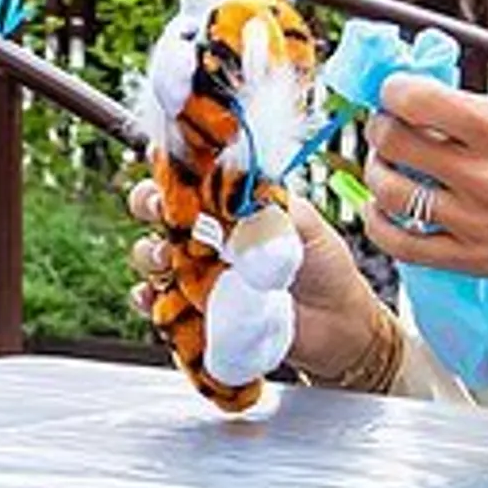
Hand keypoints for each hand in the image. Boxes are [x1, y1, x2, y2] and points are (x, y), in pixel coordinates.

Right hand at [124, 176, 387, 386]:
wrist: (340, 328)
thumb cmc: (326, 269)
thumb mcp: (308, 226)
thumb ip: (274, 205)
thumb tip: (239, 187)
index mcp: (230, 207)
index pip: (190, 178)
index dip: (171, 167)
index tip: (164, 160)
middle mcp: (208, 237)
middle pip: (156, 211)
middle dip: (147, 203)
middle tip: (161, 209)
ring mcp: (198, 275)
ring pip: (152, 255)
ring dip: (149, 252)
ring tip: (168, 258)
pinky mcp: (197, 313)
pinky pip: (159, 305)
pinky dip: (148, 299)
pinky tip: (155, 297)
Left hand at [357, 78, 487, 323]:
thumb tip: (447, 100)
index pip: (416, 100)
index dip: (394, 91)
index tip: (396, 93)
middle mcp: (481, 176)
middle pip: (393, 142)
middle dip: (382, 127)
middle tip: (390, 126)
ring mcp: (473, 221)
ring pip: (389, 192)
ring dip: (379, 171)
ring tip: (389, 164)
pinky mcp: (471, 259)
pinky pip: (402, 245)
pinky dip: (380, 223)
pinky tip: (384, 209)